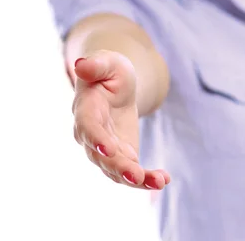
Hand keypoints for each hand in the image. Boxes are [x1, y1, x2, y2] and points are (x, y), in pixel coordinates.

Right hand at [72, 50, 170, 189]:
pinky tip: (163, 179)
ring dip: (135, 179)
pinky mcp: (121, 155)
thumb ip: (96, 65)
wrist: (116, 85)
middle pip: (101, 156)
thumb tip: (81, 64)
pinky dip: (147, 178)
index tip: (108, 149)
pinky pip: (132, 171)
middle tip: (135, 175)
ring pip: (116, 169)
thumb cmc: (109, 70)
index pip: (88, 127)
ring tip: (158, 181)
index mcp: (85, 110)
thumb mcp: (107, 62)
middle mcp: (91, 136)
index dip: (96, 138)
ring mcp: (106, 149)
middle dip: (118, 167)